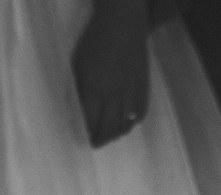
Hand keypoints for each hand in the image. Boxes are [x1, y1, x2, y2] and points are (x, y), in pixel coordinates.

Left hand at [72, 0, 149, 147]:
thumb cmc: (94, 41)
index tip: (82, 139)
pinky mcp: (143, 89)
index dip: (86, 134)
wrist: (123, 24)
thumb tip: (76, 110)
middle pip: (108, 129)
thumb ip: (78, 89)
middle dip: (100, 139)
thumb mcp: (78, 64)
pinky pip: (139, 115)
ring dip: (115, 134)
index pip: (90, 122)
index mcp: (94, 89)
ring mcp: (131, 93)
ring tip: (109, 136)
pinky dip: (131, 123)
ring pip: (124, 125)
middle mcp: (114, 96)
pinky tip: (126, 124)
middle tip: (94, 143)